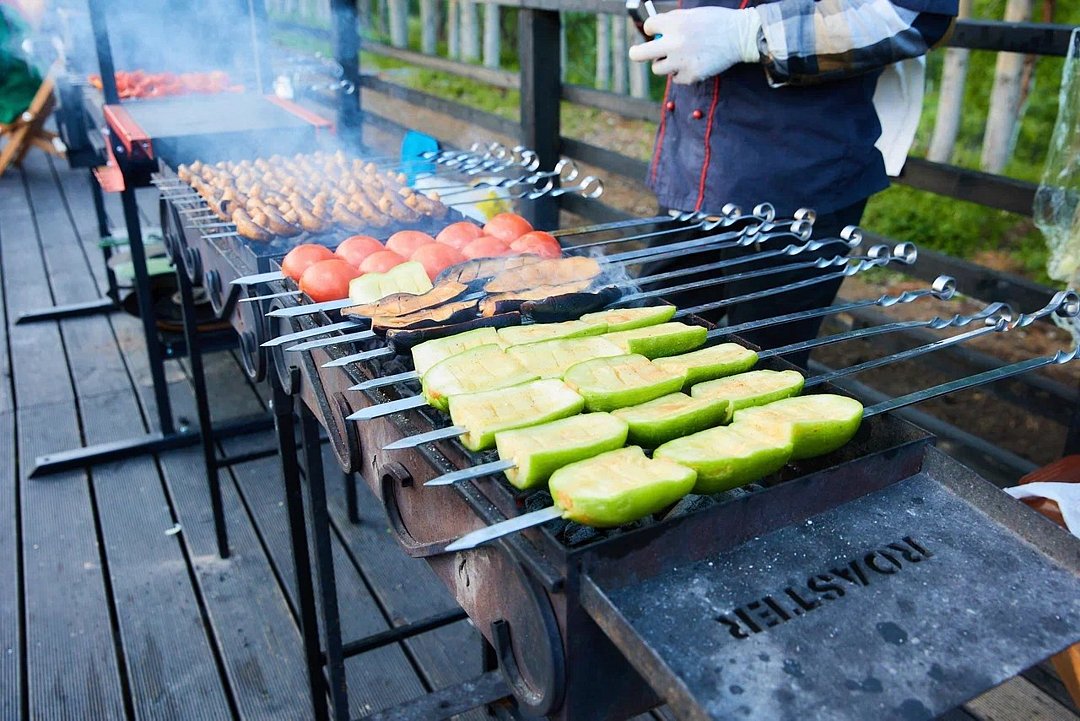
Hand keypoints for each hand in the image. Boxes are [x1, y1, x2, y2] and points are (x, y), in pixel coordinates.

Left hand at [628, 7, 761, 84]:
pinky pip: (676, 78)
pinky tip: (693, 64)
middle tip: (636, 53)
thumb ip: (671, 22)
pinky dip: (681, 72)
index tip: (655, 31)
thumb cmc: (716, 22)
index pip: (648, 28)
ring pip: (657, 68)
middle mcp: (674, 42)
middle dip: (636, 53)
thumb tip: (653, 31)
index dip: (652, 29)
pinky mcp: (691, 75)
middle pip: (639, 54)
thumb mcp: (692, 14)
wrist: (740, 36)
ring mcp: (681, 61)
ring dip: (663, 64)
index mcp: (673, 23)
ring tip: (675, 58)